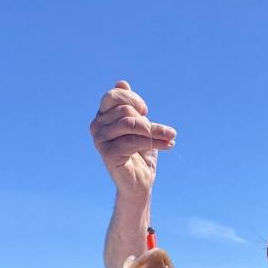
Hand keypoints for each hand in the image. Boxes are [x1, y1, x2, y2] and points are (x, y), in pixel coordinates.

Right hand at [90, 80, 176, 197]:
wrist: (139, 184)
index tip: (145, 112)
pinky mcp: (107, 153)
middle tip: (163, 132)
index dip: (133, 100)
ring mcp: (100, 139)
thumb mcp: (139, 126)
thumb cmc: (140, 155)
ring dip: (155, 131)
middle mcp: (97, 126)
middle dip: (148, 121)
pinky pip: (133, 140)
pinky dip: (154, 142)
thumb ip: (131, 106)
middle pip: (125, 111)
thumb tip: (121, 82)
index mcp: (102, 116)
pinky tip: (169, 145)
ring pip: (131, 124)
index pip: (114, 96)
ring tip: (170, 137)